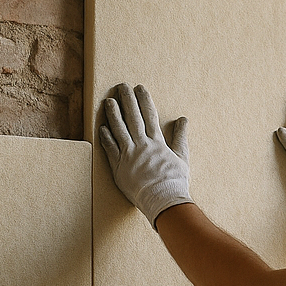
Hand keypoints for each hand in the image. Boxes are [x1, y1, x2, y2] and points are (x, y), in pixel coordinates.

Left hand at [99, 83, 193, 227]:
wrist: (164, 200)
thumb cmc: (175, 181)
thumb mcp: (182, 157)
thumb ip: (180, 137)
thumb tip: (183, 119)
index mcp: (157, 142)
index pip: (150, 115)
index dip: (144, 100)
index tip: (140, 88)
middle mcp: (142, 145)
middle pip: (133, 118)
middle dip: (127, 100)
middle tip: (122, 86)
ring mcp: (129, 155)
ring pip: (119, 130)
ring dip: (113, 114)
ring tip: (109, 101)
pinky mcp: (119, 167)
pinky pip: (110, 149)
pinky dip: (106, 137)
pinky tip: (102, 127)